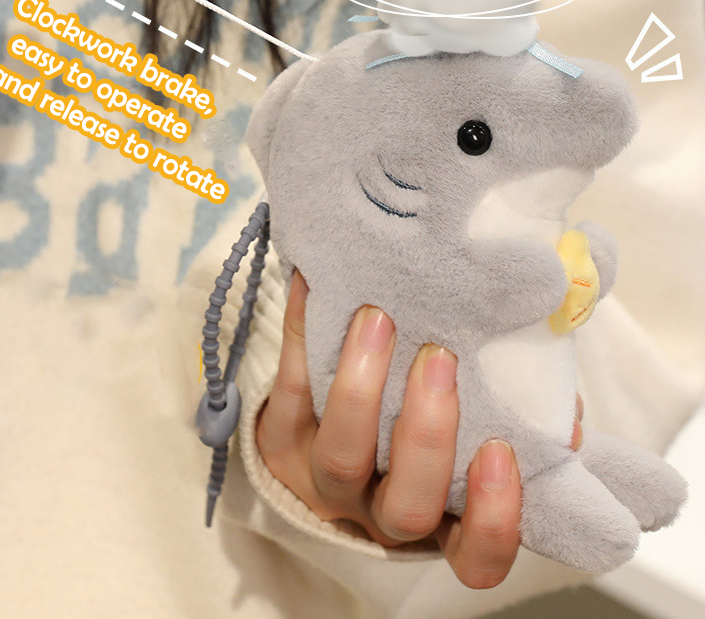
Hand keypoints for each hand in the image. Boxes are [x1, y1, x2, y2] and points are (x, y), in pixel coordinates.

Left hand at [259, 270, 548, 588]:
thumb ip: (520, 421)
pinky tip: (315, 285)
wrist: (329, 422)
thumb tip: (563, 414)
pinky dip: (303, 334)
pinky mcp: (278, 437)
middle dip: (427, 433)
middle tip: (439, 357)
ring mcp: (321, 478)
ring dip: (360, 386)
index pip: (476, 555)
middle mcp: (377, 510)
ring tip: (377, 320)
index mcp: (438, 519)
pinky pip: (287, 390)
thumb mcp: (475, 430)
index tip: (500, 449)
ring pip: (341, 456)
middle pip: (405, 505)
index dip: (493, 517)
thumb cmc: (421, 425)